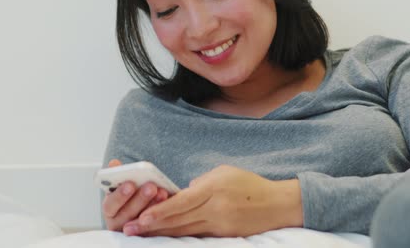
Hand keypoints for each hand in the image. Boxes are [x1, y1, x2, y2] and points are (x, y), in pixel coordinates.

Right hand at [101, 159, 169, 234]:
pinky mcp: (148, 233)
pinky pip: (155, 226)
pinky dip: (161, 214)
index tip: (130, 184)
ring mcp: (133, 230)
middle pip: (127, 214)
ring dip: (153, 206)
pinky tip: (169, 201)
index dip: (119, 195)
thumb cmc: (130, 194)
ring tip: (162, 192)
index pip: (110, 205)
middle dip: (140, 199)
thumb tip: (114, 163)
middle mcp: (119, 222)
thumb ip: (119, 174)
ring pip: (142, 221)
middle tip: (151, 186)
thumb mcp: (123, 184)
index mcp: (110, 209)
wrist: (143, 208)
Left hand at [128, 165, 302, 237]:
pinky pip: (197, 235)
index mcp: (215, 188)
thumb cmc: (250, 185)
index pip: (182, 201)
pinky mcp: (224, 235)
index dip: (160, 210)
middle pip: (179, 219)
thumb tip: (183, 193)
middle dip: (153, 225)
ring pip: (185, 231)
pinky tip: (166, 237)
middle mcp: (216, 208)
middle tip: (131, 229)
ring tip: (142, 235)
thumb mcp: (224, 172)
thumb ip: (201, 183)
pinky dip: (180, 236)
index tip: (142, 216)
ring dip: (162, 233)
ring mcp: (220, 224)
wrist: (277, 205)